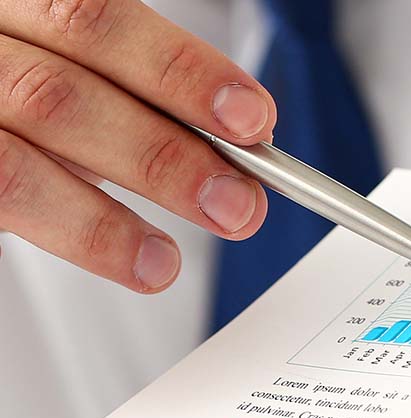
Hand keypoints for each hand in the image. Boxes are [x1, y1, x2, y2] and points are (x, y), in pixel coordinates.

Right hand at [0, 0, 276, 291]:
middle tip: (234, 204)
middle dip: (161, 156)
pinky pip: (1, 205)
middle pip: (58, 97)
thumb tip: (231, 159)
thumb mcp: (82, 81)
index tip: (251, 119)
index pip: (95, 21)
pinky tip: (127, 265)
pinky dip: (73, 241)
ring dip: (104, 222)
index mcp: (19, 7)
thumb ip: (140, 105)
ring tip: (164, 262)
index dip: (180, 72)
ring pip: (15, 166)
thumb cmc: (25, 94)